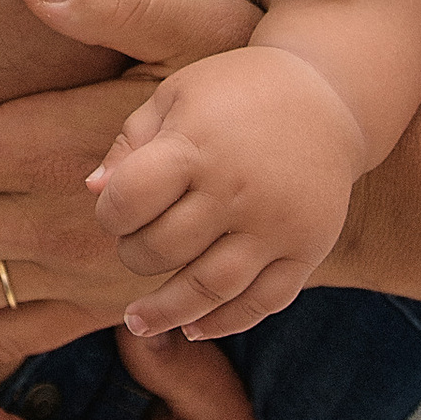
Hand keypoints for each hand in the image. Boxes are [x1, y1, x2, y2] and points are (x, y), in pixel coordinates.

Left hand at [87, 46, 362, 341]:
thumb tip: (93, 191)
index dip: (110, 213)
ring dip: (168, 312)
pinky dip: (226, 322)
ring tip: (137, 322)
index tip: (115, 211)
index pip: (131, 197)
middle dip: (136, 256)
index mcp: (198, 143)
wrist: (328, 94)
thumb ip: (131, 142)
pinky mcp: (308, 248)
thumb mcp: (176, 96)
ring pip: (212, 288)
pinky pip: (264, 301)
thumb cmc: (235, 92)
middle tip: (135, 249)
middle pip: (166, 248)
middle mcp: (239, 187)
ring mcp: (277, 223)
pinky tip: (194, 326)